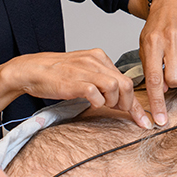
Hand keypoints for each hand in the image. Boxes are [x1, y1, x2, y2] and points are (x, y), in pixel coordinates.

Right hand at [1, 49, 147, 127]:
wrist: (32, 70)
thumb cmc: (57, 74)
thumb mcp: (84, 71)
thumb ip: (101, 79)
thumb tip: (120, 97)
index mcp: (99, 57)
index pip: (125, 79)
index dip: (136, 103)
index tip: (145, 119)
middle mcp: (95, 61)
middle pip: (126, 83)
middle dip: (128, 104)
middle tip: (121, 112)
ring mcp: (85, 70)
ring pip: (115, 87)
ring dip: (112, 102)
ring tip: (101, 104)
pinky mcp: (74, 82)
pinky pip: (96, 94)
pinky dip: (97, 103)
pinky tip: (90, 103)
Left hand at [136, 0, 176, 125]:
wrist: (171, 4)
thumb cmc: (156, 28)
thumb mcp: (145, 46)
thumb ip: (150, 68)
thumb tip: (160, 91)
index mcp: (152, 43)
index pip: (154, 78)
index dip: (157, 102)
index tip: (160, 120)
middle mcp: (171, 40)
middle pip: (174, 79)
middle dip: (172, 83)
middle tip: (169, 74)